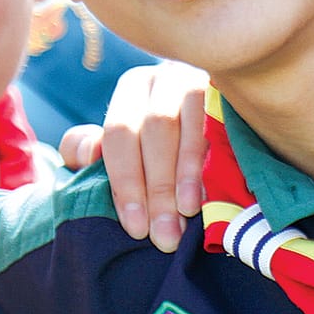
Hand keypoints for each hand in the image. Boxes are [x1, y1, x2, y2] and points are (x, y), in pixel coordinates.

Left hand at [59, 60, 210, 251]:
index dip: (125, 183)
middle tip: (164, 235)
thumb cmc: (157, 148)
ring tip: (185, 214)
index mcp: (133, 88)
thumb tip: (90, 152)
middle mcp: (165, 77)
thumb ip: (85, 149)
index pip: (119, 134)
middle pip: (154, 130)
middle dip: (156, 187)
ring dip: (183, 174)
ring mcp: (200, 80)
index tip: (136, 227)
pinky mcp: (228, 91)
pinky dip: (208, 159)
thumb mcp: (118, 147)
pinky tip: (208, 191)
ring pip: (185, 125)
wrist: (221, 129)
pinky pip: (216, 122)